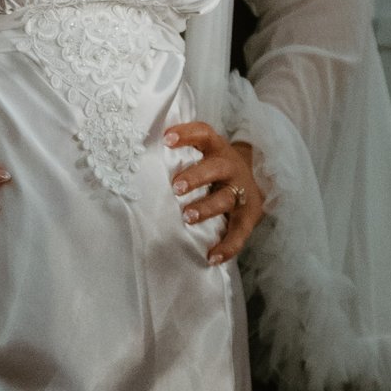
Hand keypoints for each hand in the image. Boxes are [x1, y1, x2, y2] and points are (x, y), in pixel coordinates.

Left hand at [167, 124, 262, 266]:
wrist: (253, 183)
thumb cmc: (213, 169)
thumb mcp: (204, 155)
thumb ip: (179, 156)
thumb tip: (137, 156)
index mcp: (216, 149)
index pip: (204, 134)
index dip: (187, 134)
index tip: (167, 138)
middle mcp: (230, 168)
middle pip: (216, 168)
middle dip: (196, 177)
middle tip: (176, 187)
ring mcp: (241, 192)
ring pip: (226, 198)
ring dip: (206, 207)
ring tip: (188, 217)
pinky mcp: (249, 216)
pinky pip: (239, 233)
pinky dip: (227, 246)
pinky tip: (212, 256)